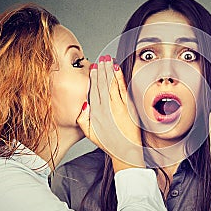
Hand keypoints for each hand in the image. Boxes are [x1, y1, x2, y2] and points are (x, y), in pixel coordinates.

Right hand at [77, 55, 143, 171]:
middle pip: (101, 84)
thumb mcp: (90, 134)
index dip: (93, 77)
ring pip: (111, 84)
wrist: (126, 152)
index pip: (93, 90)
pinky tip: (118, 69)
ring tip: (108, 59)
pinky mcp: (127, 107)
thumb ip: (83, 119)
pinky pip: (122, 89)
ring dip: (109, 70)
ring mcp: (117, 107)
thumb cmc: (109, 143)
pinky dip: (119, 78)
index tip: (93, 67)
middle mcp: (105, 108)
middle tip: (101, 58)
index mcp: (96, 113)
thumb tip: (83, 103)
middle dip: (101, 70)